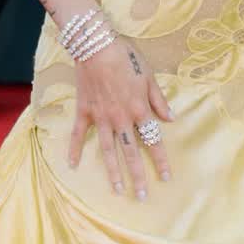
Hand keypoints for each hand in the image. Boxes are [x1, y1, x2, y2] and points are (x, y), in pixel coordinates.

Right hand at [69, 35, 174, 197]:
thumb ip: (159, 100)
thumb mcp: (149, 76)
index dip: (160, 161)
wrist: (96, 45)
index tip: (166, 178)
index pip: (153, 141)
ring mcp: (101, 117)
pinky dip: (74, 149)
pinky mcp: (84, 111)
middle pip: (131, 153)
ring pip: (107, 150)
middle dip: (137, 177)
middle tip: (141, 197)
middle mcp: (121, 119)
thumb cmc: (126, 57)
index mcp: (139, 110)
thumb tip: (171, 119)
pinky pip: (78, 134)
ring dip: (112, 171)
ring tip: (116, 190)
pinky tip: (72, 165)